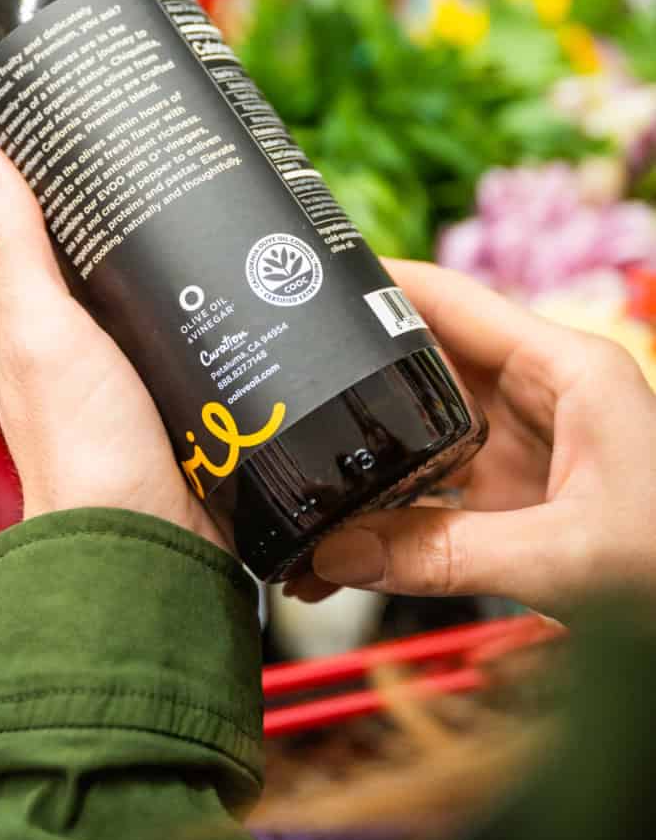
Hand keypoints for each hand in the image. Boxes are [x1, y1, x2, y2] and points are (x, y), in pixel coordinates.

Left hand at [0, 131, 228, 552]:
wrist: (149, 541)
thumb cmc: (83, 446)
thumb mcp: (41, 324)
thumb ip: (8, 241)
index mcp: (25, 320)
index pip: (28, 227)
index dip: (46, 175)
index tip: (83, 122)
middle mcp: (69, 343)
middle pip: (95, 255)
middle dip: (126, 207)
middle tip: (168, 149)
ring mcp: (124, 369)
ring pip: (144, 290)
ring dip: (172, 251)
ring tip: (214, 196)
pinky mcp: (173, 391)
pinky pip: (186, 328)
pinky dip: (203, 298)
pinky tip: (238, 277)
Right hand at [299, 260, 655, 619]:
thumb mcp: (567, 559)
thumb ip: (446, 553)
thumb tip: (335, 553)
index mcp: (567, 370)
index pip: (454, 303)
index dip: (377, 286)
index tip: (303, 280)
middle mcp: (542, 398)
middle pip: (423, 368)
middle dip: (349, 387)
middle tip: (272, 394)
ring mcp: (527, 452)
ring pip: (421, 438)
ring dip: (361, 467)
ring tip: (290, 490)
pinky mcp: (520, 504)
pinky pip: (436, 499)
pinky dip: (388, 522)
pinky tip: (338, 551)